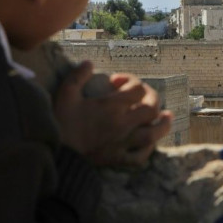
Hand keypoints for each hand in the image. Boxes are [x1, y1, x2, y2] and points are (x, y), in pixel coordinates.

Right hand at [53, 61, 172, 165]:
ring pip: (153, 134)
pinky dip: (148, 150)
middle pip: (152, 109)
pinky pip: (140, 157)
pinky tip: (150, 144)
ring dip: (163, 125)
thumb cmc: (61, 122)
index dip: (132, 80)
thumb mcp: (65, 94)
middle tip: (146, 95)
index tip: (118, 82)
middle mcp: (123, 124)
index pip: (137, 89)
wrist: (55, 154)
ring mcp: (122, 143)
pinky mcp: (118, 159)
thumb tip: (89, 62)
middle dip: (153, 98)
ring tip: (167, 116)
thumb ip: (77, 76)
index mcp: (112, 106)